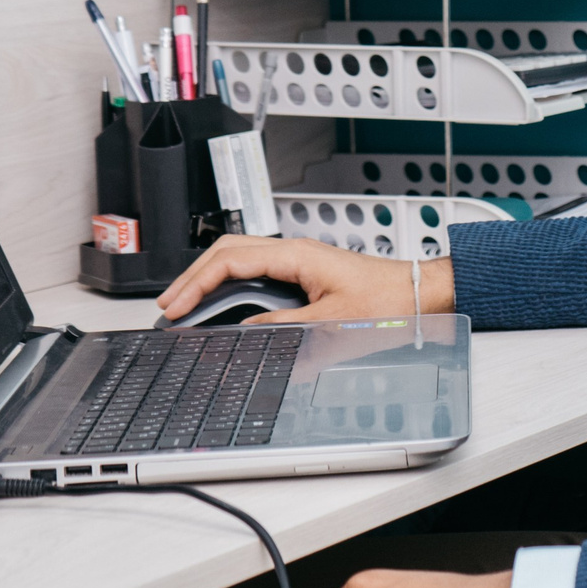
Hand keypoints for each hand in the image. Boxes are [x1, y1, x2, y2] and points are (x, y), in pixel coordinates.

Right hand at [155, 234, 453, 324]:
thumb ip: (284, 329)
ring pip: (239, 260)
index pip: (230, 260)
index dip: (197, 284)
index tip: (177, 308)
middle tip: (169, 307)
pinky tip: (221, 305)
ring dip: (210, 281)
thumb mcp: (330, 324)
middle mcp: (294, 251)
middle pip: (227, 253)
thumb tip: (244, 335)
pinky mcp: (303, 272)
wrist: (417, 294)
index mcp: (297, 255)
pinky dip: (231, 286)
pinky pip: (256, 272)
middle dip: (193, 278)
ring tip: (186, 306)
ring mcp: (297, 260)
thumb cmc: (387, 302)